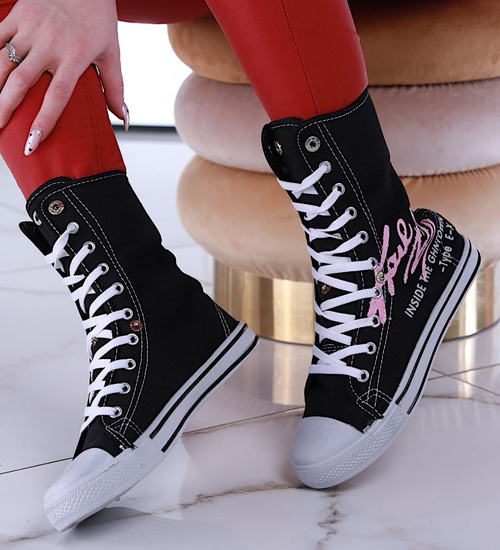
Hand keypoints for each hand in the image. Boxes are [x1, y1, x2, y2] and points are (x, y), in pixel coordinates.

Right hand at [0, 0, 126, 154]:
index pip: (57, 96)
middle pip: (22, 82)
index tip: (32, 142)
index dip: (44, 121)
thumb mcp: (112, 53)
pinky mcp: (17, 15)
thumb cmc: (99, 18)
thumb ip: (115, 88)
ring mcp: (31, 29)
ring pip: (3, 62)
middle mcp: (50, 44)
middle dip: (6, 108)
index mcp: (75, 57)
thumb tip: (122, 120)